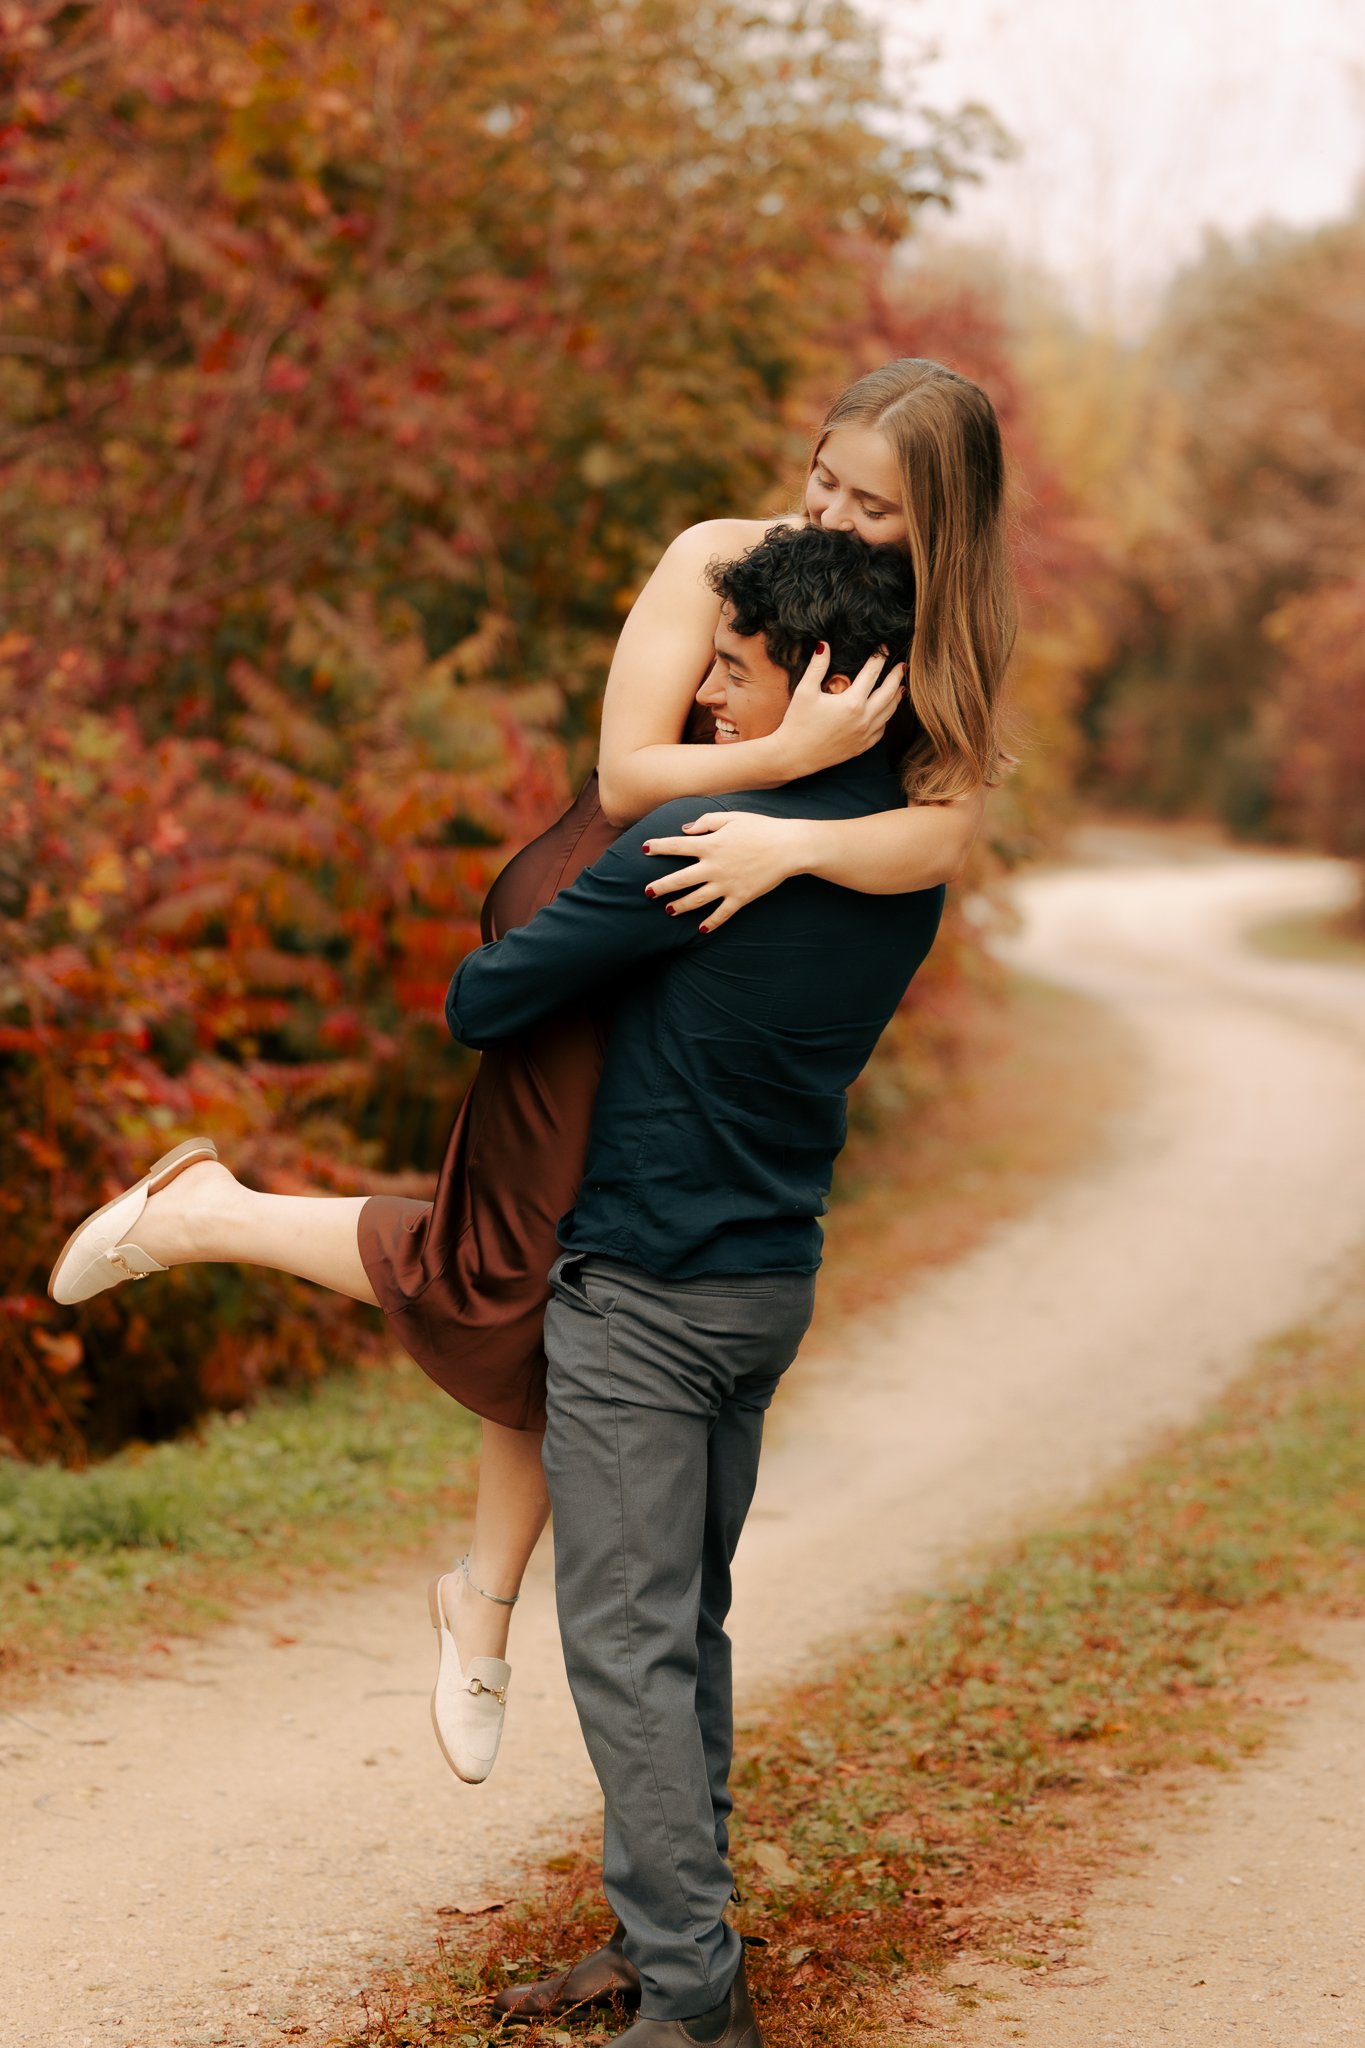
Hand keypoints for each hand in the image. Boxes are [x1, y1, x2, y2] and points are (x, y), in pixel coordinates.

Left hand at [642, 810, 808, 931]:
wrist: (788, 847)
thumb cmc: (760, 828)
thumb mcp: (731, 817)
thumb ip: (706, 821)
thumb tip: (685, 829)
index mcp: (710, 844)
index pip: (676, 846)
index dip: (658, 847)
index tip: (644, 849)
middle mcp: (714, 866)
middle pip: (679, 879)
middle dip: (661, 887)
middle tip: (648, 892)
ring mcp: (726, 884)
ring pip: (696, 900)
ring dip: (680, 906)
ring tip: (669, 911)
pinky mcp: (740, 897)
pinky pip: (722, 914)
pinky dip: (711, 923)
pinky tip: (701, 929)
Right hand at [769, 644, 904, 777]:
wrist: (794, 756)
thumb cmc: (798, 722)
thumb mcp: (805, 691)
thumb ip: (817, 666)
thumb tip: (824, 644)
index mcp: (852, 702)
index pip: (872, 674)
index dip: (879, 658)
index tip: (882, 648)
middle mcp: (864, 718)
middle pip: (888, 692)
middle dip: (896, 677)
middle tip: (902, 666)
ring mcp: (865, 734)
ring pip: (889, 712)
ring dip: (896, 697)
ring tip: (900, 687)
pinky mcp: (862, 746)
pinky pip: (882, 729)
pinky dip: (887, 717)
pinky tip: (886, 712)